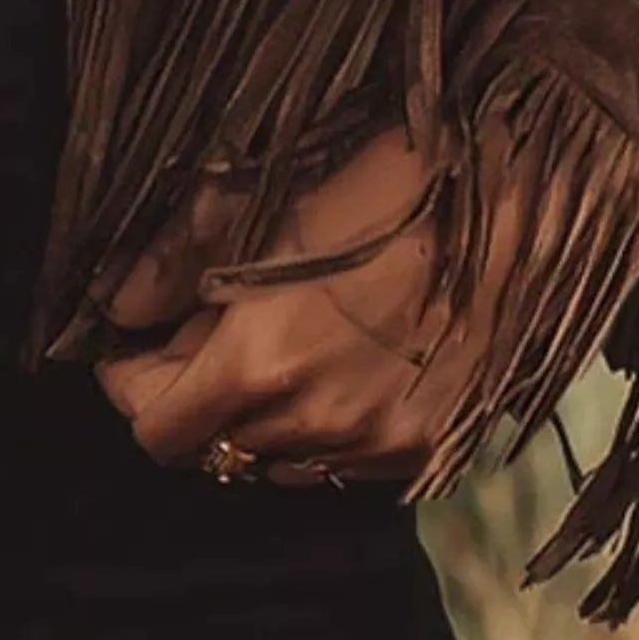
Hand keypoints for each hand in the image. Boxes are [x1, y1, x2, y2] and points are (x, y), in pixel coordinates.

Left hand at [93, 116, 525, 487]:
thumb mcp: (269, 196)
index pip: (153, 426)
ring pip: (273, 458)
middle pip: (209, 446)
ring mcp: (372, 446)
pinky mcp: (423, 450)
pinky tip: (339, 362)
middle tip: (208, 328)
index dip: (131, 381)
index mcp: (259, 363)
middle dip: (192, 392)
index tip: (137, 342)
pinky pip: (340, 460)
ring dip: (256, 413)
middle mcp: (310, 424)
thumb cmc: (391, 179)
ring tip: (278, 341)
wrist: (521, 202)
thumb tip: (117, 305)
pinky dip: (319, 425)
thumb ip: (177, 258)